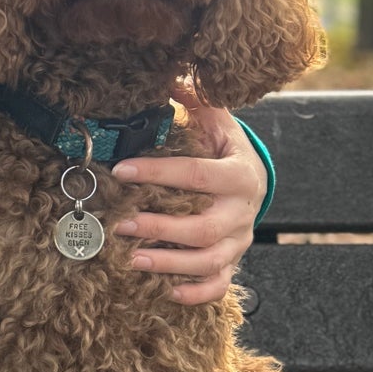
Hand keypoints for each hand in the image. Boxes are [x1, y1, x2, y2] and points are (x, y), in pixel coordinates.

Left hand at [107, 84, 264, 305]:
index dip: (157, 173)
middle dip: (161, 228)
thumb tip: (168, 78)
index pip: (195, 174)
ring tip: (133, 260)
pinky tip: (167, 292)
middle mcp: (243, 210)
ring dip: (171, 263)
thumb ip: (194, 102)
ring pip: (210, 261)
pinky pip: (220, 284)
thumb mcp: (214, 120)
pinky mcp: (234, 260)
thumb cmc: (222, 146)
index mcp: (239, 172)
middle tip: (122, 224)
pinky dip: (197, 293)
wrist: (252, 176)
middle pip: (204, 227)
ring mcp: (240, 239)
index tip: (120, 170)